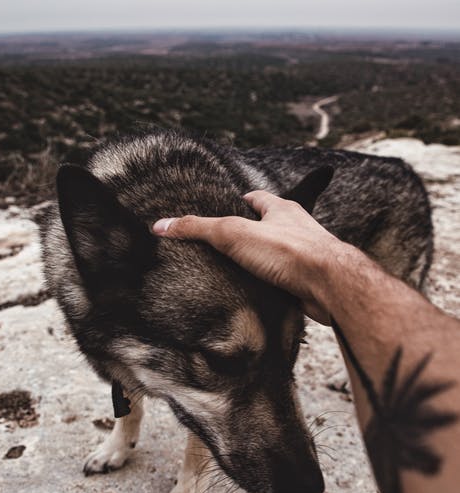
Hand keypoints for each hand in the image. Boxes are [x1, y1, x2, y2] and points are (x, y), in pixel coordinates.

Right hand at [152, 190, 343, 323]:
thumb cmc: (290, 251)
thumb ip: (198, 228)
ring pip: (279, 255)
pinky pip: (285, 280)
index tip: (223, 210)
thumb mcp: (234, 234)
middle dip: (251, 233)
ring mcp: (305, 255)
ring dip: (263, 261)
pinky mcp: (307, 281)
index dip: (240, 202)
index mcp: (281, 209)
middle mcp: (296, 229)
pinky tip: (259, 294)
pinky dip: (272, 285)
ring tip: (238, 271)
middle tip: (226, 244)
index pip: (257, 198)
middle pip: (269, 226)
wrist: (330, 285)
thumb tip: (162, 225)